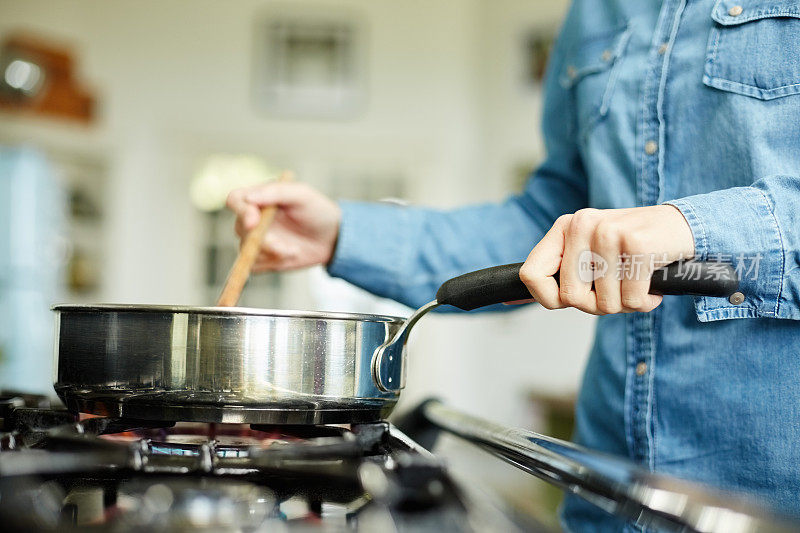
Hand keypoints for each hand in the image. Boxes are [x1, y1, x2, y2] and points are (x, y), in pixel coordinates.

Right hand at [225, 182, 340, 270]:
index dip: (241, 211)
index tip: (255, 221)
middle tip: (284, 246)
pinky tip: (289, 256)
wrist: (333, 238)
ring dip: (271, 253)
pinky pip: (254, 266)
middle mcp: (253, 219)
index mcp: (259, 198)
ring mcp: (256, 240)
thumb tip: (248, 198)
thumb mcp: (302, 194)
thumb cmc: (318, 211)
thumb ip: (276, 192)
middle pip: (240, 228)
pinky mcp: (263, 259)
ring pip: (246, 250)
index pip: (235, 200)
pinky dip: (271, 264)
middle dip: (262, 239)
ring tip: (293, 250)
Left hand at [519, 205, 693, 314]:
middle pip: (570, 297)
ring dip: (625, 304)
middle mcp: (583, 225)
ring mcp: (608, 232)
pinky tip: (653, 284)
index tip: (570, 299)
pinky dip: (645, 302)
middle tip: (617, 290)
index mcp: (565, 227)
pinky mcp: (637, 244)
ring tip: (637, 282)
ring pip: (604, 303)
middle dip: (597, 305)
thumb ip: (555, 275)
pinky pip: (631, 301)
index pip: (531, 275)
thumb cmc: (631, 250)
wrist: (683, 228)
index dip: (547, 298)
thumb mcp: (587, 255)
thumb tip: (509, 300)